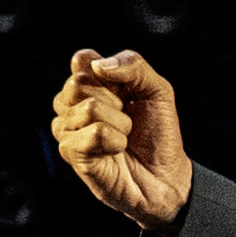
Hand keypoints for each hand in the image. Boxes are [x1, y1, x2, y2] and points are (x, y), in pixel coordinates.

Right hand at [50, 49, 190, 228]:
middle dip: (115, 100)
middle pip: (78, 82)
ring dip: (119, 124)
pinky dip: (115, 141)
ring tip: (124, 137)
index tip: (127, 92)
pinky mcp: (72, 153)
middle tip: (127, 118)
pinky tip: (116, 151)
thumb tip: (98, 65)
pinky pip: (93, 133)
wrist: (166, 177)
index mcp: (92, 84)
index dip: (108, 73)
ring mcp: (69, 129)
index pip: (83, 59)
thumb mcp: (157, 90)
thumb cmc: (159, 134)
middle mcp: (74, 104)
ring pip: (87, 109)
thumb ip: (133, 65)